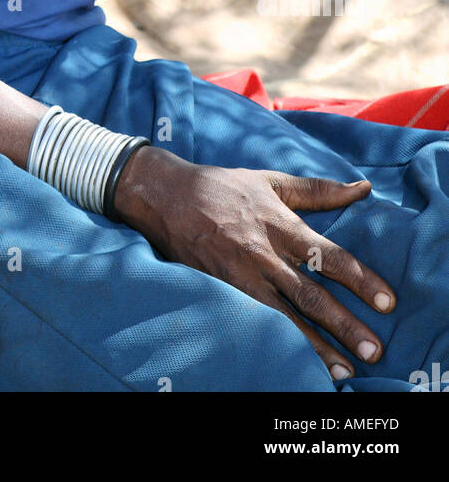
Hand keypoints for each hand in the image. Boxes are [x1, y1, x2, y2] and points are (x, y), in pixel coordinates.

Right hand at [114, 146, 395, 380]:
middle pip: (311, 295)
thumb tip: (363, 188)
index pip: (329, 255)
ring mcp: (241, 277)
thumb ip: (318, 190)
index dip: (360, 279)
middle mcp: (264, 254)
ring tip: (344, 371)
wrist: (165, 195)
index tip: (386, 302)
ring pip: (285, 318)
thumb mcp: (270, 181)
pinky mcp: (222, 291)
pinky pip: (255, 322)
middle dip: (345, 325)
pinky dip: (278, 344)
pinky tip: (295, 363)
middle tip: (374, 350)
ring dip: (317, 346)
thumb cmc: (222, 186)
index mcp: (280, 224)